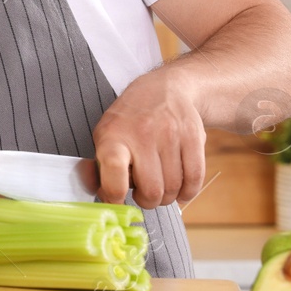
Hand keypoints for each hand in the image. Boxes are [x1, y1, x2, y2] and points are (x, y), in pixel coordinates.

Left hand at [92, 71, 206, 209]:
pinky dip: (187, 193)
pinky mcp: (193, 137)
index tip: (117, 201)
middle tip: (143, 195)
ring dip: (166, 198)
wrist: (165, 89)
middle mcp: (143, 134)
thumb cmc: (129, 119)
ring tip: (159, 189)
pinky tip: (180, 191)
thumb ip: (99, 165)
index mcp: (114, 135)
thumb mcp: (106, 133)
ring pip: (173, 188)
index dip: (114, 194)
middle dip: (147, 201)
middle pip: (151, 189)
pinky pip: (194, 179)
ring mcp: (171, 135)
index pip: (113, 169)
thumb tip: (96, 193)